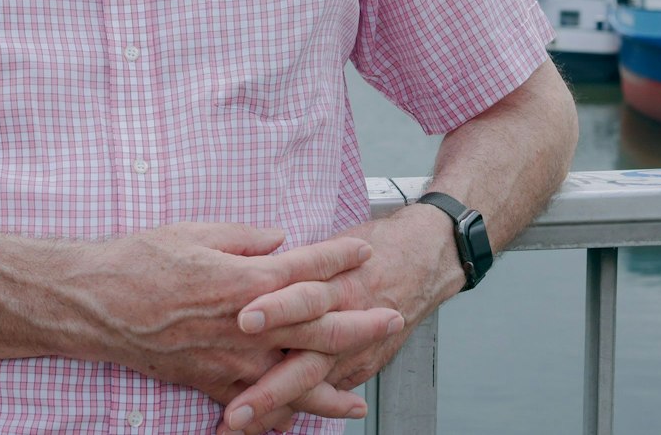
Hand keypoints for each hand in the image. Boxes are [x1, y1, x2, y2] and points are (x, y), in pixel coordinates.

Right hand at [74, 222, 401, 419]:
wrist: (94, 304)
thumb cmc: (139, 260)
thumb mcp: (196, 232)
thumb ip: (246, 237)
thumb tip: (280, 240)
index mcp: (244, 280)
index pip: (307, 269)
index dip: (339, 258)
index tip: (364, 251)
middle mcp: (245, 326)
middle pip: (318, 328)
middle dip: (360, 324)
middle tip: (392, 318)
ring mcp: (229, 361)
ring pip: (293, 379)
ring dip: (331, 387)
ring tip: (360, 397)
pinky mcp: (208, 383)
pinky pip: (255, 403)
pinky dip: (282, 413)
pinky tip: (298, 420)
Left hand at [217, 204, 463, 433]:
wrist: (424, 259)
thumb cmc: (369, 248)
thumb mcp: (330, 244)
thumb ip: (287, 262)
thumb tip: (242, 264)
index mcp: (335, 279)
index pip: (303, 294)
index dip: (275, 308)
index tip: (242, 321)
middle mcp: (344, 318)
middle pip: (306, 353)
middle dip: (270, 384)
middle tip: (236, 408)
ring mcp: (353, 348)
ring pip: (312, 381)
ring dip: (276, 404)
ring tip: (241, 423)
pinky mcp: (361, 365)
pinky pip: (327, 392)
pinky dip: (298, 406)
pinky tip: (273, 424)